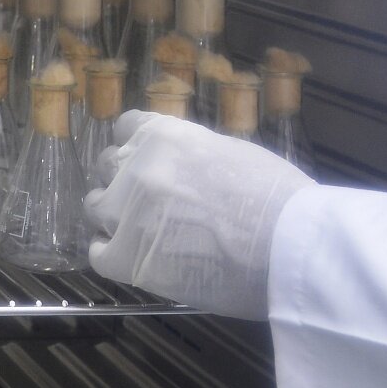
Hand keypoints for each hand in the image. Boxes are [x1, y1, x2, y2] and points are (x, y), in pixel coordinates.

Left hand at [84, 110, 314, 318]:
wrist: (289, 249)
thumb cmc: (279, 200)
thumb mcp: (233, 153)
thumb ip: (193, 154)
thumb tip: (183, 167)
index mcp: (164, 136)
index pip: (126, 129)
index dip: (135, 148)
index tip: (146, 163)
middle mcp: (135, 168)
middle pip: (107, 167)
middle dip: (123, 181)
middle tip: (149, 202)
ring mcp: (125, 213)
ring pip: (96, 207)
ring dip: (114, 217)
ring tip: (141, 233)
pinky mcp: (125, 257)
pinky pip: (98, 254)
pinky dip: (112, 254)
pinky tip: (134, 258)